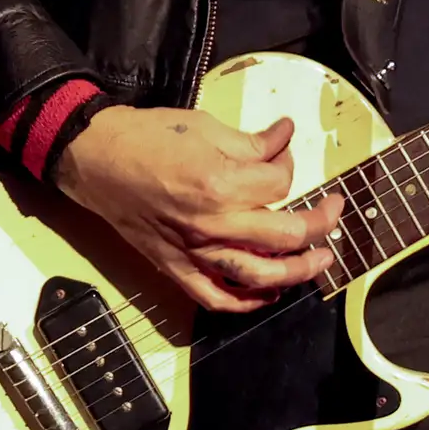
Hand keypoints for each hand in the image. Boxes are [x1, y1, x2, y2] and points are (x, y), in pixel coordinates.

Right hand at [47, 107, 339, 315]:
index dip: (289, 165)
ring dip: (299, 271)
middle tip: (333, 211)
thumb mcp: (204, 126)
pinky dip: (247, 302)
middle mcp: (213, 224)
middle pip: (287, 234)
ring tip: (319, 260)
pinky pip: (218, 298)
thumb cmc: (146, 137)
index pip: (279, 184)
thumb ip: (252, 142)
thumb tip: (284, 138)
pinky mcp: (177, 267)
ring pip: (262, 276)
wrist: (95, 158)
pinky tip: (270, 292)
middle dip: (320, 222)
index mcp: (221, 183)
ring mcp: (195, 252)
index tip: (283, 152)